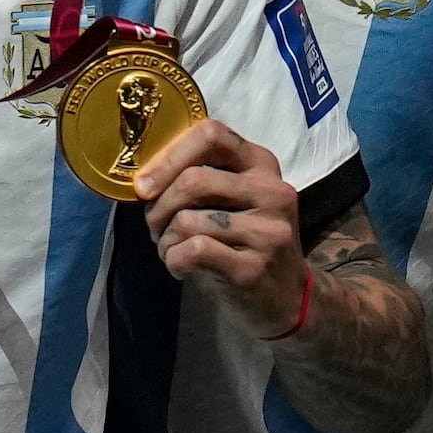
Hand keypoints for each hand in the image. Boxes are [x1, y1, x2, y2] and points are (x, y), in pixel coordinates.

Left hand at [136, 117, 314, 334]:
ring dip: (164, 241)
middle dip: (158, 207)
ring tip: (172, 251)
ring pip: (187, 220)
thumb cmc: (246, 242)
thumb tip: (145, 178)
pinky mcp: (253, 268)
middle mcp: (272, 191)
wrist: (287, 298)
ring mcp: (267, 231)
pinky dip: (173, 260)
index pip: (212, 134)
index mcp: (263, 164)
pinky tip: (181, 268)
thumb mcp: (236, 200)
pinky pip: (193, 251)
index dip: (169, 157)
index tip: (145, 185)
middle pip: (193, 180)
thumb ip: (203, 179)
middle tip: (155, 227)